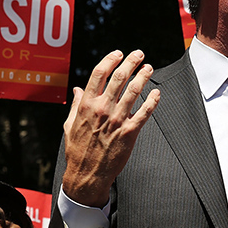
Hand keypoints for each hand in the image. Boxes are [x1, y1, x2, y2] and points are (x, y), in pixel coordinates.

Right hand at [62, 50, 159, 206]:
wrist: (87, 174)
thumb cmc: (77, 150)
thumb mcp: (70, 125)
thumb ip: (76, 105)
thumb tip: (78, 90)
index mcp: (86, 104)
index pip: (99, 73)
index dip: (111, 60)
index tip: (119, 53)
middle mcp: (102, 108)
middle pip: (119, 77)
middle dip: (131, 62)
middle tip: (139, 54)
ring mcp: (117, 120)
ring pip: (134, 91)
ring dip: (143, 76)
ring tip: (149, 68)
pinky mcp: (130, 132)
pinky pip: (145, 112)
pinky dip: (152, 101)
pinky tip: (157, 93)